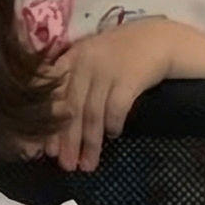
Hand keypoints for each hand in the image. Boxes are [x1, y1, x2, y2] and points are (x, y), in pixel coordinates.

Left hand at [45, 21, 184, 169]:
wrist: (159, 39)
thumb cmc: (121, 53)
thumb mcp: (90, 58)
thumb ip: (71, 81)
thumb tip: (54, 123)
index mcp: (71, 58)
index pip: (52, 94)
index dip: (47, 123)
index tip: (45, 149)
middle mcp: (86, 62)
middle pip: (71, 109)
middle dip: (67, 141)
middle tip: (66, 165)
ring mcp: (108, 70)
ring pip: (93, 113)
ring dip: (90, 143)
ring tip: (87, 164)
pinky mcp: (130, 77)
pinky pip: (116, 108)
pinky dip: (112, 125)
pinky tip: (113, 136)